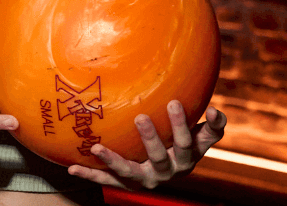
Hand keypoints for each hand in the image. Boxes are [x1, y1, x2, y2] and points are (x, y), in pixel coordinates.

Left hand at [67, 101, 227, 189]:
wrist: (166, 170)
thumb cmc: (185, 144)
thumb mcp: (202, 137)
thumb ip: (214, 125)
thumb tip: (216, 109)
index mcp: (186, 160)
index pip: (186, 143)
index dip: (182, 125)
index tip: (173, 102)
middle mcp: (166, 173)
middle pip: (160, 157)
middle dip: (151, 138)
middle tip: (140, 117)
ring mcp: (144, 180)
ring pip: (129, 172)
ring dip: (113, 160)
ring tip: (96, 147)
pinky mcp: (126, 184)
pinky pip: (107, 180)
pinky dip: (89, 174)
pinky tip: (71, 168)